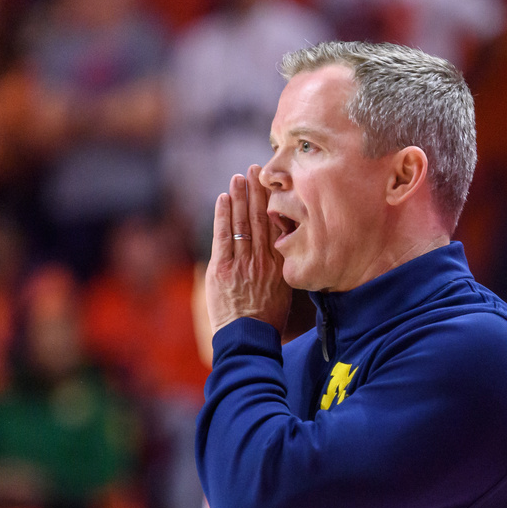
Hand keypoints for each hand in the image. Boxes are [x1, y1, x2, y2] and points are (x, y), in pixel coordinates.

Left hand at [206, 165, 291, 334]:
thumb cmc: (267, 319)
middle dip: (257, 191)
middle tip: (255, 169)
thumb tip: (281, 248)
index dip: (272, 202)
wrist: (249, 338)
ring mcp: (243, 263)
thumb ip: (281, 266)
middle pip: (261, 218)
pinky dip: (223, 215)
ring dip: (240, 197)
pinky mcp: (223, 268)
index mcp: (279, 264)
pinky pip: (223, 235)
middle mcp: (263, 259)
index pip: (276, 226)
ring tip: (239, 177)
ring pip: (242, 222)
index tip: (271, 185)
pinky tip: (224, 198)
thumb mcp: (283, 290)